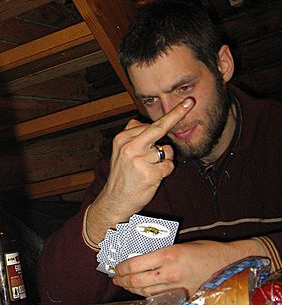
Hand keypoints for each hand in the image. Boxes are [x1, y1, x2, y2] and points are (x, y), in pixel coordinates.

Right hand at [86, 97, 193, 242]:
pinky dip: (166, 171)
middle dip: (176, 115)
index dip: (170, 114)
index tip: (185, 103)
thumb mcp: (119, 151)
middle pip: (159, 128)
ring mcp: (139, 160)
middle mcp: (129, 147)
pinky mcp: (149, 174)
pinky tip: (154, 177)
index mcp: (122, 139)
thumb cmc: (121, 176)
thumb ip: (131, 134)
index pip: (149, 124)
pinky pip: (169, 166)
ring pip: (166, 151)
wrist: (114, 201)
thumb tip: (141, 121)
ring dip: (165, 160)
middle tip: (189, 103)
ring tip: (151, 168)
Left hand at [112, 238, 266, 296]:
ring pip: (145, 292)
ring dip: (131, 289)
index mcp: (167, 255)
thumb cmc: (204, 250)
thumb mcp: (177, 245)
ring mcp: (176, 287)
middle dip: (122, 280)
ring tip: (125, 284)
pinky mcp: (182, 296)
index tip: (116, 267)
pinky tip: (141, 291)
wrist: (227, 263)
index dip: (121, 268)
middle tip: (116, 278)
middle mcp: (170, 272)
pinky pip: (159, 298)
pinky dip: (146, 295)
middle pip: (137, 281)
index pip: (135, 264)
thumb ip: (158, 253)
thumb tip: (137, 259)